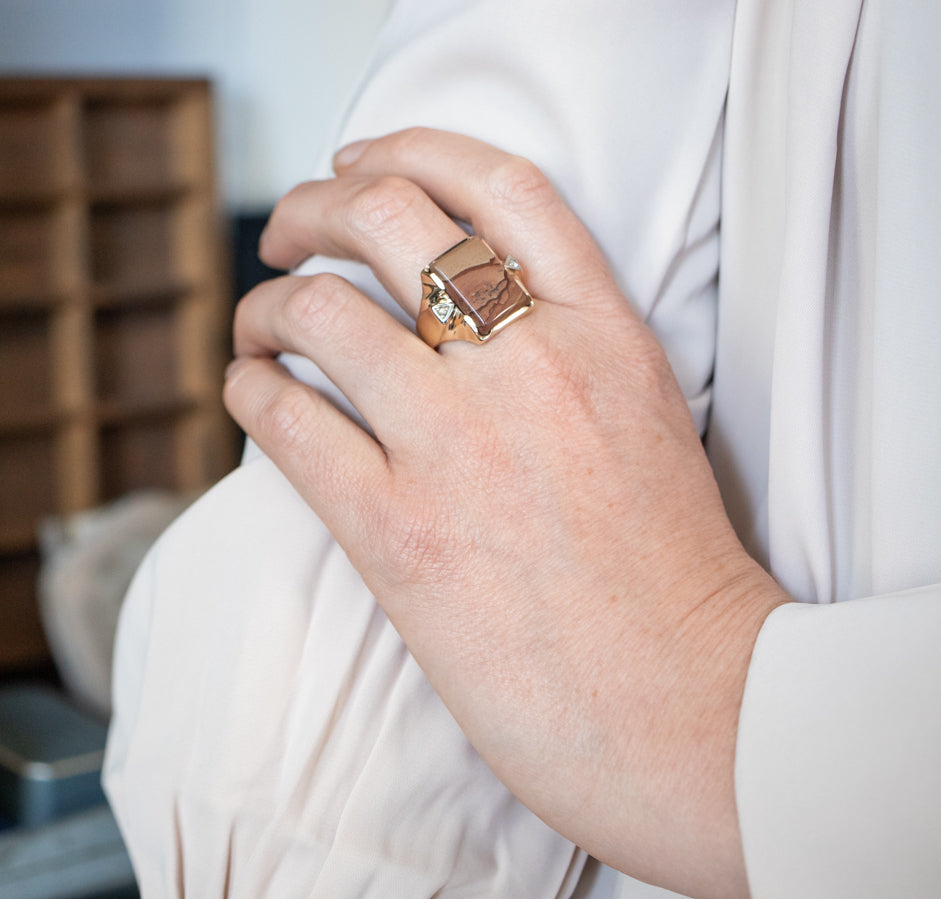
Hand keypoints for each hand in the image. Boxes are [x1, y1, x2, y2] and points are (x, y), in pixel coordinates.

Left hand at [224, 128, 786, 898]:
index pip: (500, 184)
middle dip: (314, 206)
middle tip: (290, 233)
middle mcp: (530, 366)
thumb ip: (575, 349)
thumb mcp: (651, 421)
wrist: (689, 707)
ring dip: (266, 305)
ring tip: (258, 327)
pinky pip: (287, 420)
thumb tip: (463, 314)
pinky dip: (251, 388)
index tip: (361, 161)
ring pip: (320, 310)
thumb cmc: (673, 580)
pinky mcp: (398, 530)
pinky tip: (252, 392)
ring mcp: (460, 443)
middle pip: (388, 217)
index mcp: (605, 334)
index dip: (412, 149)